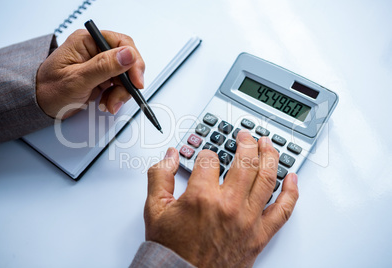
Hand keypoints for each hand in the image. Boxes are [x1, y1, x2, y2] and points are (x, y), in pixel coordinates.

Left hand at [36, 29, 144, 118]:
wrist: (40, 105)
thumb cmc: (49, 90)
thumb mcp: (78, 79)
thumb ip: (104, 66)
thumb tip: (128, 54)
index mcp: (87, 41)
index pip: (122, 43)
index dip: (133, 62)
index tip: (136, 81)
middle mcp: (95, 49)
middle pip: (127, 61)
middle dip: (127, 82)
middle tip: (121, 96)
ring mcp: (99, 64)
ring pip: (126, 75)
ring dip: (122, 92)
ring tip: (109, 103)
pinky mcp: (102, 77)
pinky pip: (120, 84)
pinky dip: (117, 96)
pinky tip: (107, 102)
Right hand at [145, 130, 298, 266]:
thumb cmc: (172, 248)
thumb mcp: (154, 209)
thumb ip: (160, 176)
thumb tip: (170, 155)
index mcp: (202, 197)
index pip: (210, 159)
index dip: (206, 153)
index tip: (206, 157)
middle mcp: (228, 205)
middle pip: (245, 160)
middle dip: (245, 142)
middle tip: (245, 136)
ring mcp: (247, 220)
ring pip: (267, 178)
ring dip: (269, 155)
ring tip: (268, 144)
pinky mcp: (259, 235)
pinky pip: (283, 210)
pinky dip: (291, 192)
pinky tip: (292, 178)